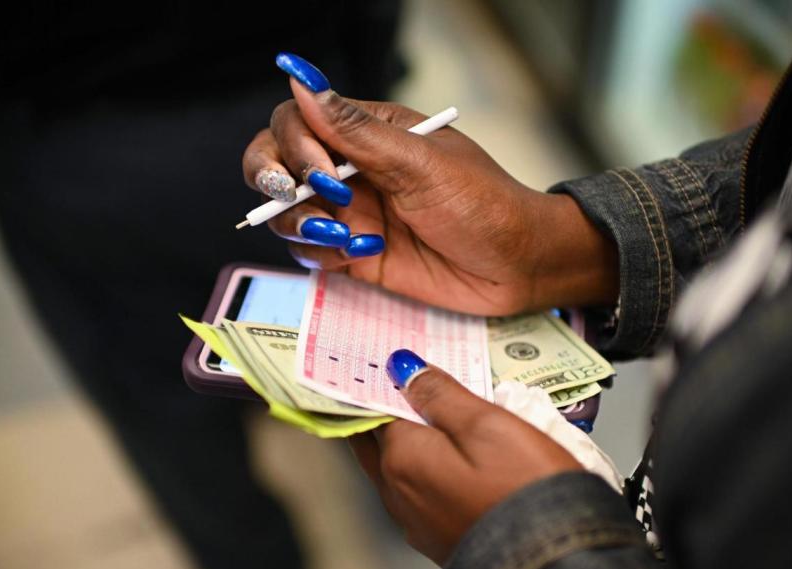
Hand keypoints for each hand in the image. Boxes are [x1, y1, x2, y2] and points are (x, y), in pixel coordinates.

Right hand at [243, 53, 617, 315]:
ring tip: (341, 235)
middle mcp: (352, 169)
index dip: (295, 144)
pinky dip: (321, 254)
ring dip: (298, 223)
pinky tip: (362, 254)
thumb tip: (302, 80)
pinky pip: (310, 252)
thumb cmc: (484, 204)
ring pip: (286, 212)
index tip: (323, 170)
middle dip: (273, 179)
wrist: (518, 266)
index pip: (298, 121)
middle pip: (276, 162)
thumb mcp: (420, 162)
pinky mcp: (354, 254)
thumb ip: (356, 130)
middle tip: (294, 196)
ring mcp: (351, 213)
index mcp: (368, 133)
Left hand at [348, 349, 581, 565]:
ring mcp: (416, 521)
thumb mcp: (487, 424)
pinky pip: (421, 492)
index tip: (396, 362)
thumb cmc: (525, 491)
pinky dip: (428, 469)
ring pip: (400, 467)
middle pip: (379, 439)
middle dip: (390, 409)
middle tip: (411, 382)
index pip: (375, 405)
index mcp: (401, 457)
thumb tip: (402, 369)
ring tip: (438, 415)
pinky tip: (454, 459)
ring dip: (411, 440)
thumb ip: (439, 394)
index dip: (385, 381)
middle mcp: (397, 492)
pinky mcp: (439, 539)